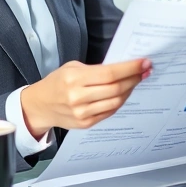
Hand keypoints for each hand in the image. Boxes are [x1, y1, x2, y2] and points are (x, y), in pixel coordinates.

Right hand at [20, 58, 151, 136]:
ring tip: (136, 80)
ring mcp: (83, 113)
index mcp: (74, 79)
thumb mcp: (72, 68)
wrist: (40, 106)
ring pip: (116, 101)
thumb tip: (123, 69)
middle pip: (116, 88)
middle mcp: (78, 98)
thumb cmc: (57, 82)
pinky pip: (110, 112)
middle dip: (134, 78)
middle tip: (145, 70)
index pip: (110, 74)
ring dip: (130, 90)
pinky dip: (120, 101)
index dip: (130, 68)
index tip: (144, 63)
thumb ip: (96, 70)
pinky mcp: (86, 124)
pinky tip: (124, 92)